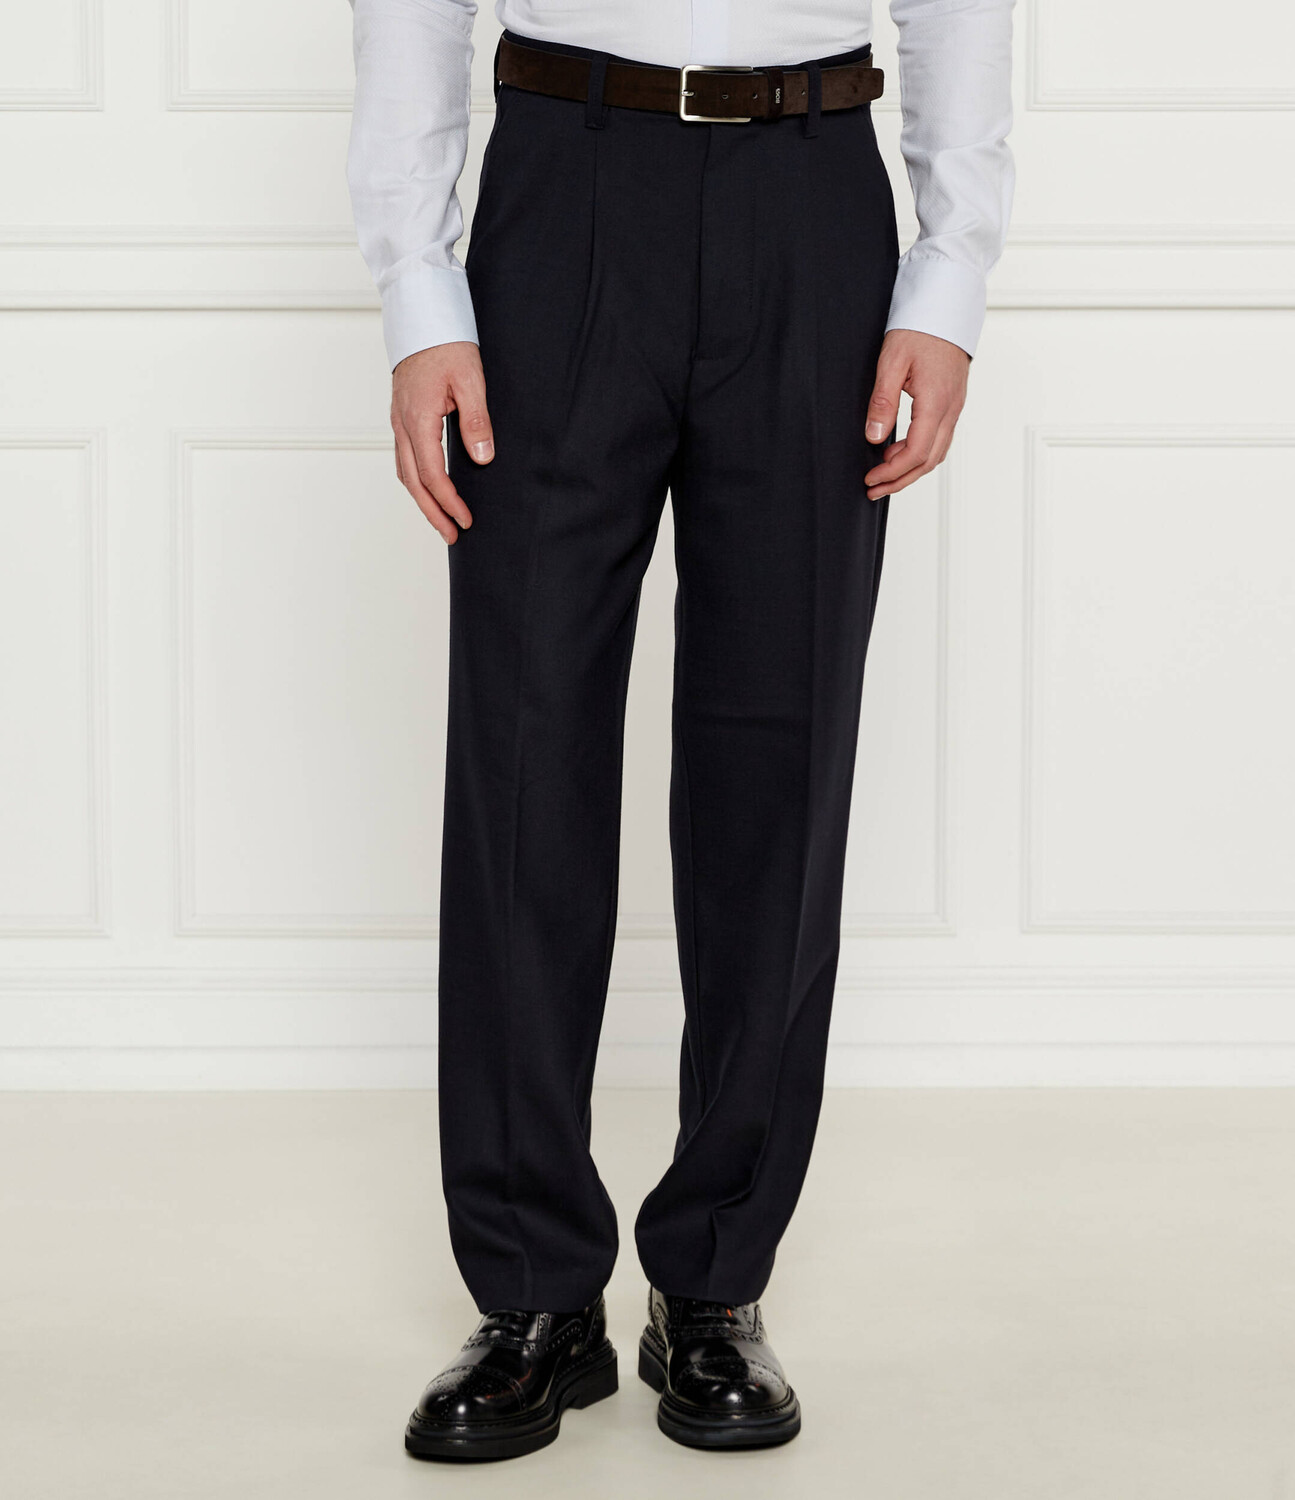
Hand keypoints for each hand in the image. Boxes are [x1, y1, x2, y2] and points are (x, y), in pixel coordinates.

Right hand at [391, 342, 494, 542]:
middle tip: (452, 536)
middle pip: (413, 482)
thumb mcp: (471, 380)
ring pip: (405, 472)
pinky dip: (416, 480)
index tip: (466, 520)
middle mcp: (402, 424)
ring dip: (422, 500)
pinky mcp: (402, 417)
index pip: (433, 475)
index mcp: (418, 419)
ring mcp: (399, 421)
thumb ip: (476, 421)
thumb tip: (482, 457)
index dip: (449, 502)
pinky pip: (405, 458)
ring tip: (441, 519)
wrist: (423, 316)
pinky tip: (430, 488)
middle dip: (432, 513)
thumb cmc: (446, 343)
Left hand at [863, 330, 968, 500]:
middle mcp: (951, 408)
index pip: (916, 452)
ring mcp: (955, 406)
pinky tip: (899, 451)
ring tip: (884, 475)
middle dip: (900, 480)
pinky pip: (939, 438)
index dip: (892, 472)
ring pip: (937, 452)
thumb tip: (874, 437)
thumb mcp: (892, 362)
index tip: (870, 478)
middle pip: (929, 460)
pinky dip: (920, 453)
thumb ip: (883, 402)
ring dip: (911, 469)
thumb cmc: (920, 328)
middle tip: (873, 488)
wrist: (946, 305)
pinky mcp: (953, 402)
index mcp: (936, 402)